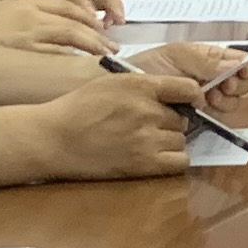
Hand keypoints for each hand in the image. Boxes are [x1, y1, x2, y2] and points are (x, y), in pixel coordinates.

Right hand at [0, 0, 111, 57]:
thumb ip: (25, 23)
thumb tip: (53, 43)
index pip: (68, 0)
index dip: (91, 13)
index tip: (106, 26)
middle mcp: (28, 10)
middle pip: (76, 14)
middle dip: (99, 29)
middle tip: (114, 46)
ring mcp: (26, 29)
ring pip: (73, 31)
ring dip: (95, 43)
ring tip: (107, 57)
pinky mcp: (21, 48)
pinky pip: (58, 52)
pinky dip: (76, 59)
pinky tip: (87, 69)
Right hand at [35, 66, 205, 178]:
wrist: (55, 138)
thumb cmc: (80, 107)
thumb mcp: (113, 83)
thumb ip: (145, 86)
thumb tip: (176, 95)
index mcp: (141, 86)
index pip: (188, 88)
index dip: (191, 96)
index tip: (187, 102)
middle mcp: (149, 111)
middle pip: (184, 118)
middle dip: (172, 122)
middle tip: (151, 126)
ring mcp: (148, 139)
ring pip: (182, 140)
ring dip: (170, 142)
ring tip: (147, 142)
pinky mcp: (144, 164)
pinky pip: (179, 161)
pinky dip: (173, 160)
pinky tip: (157, 156)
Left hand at [134, 39, 247, 139]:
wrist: (123, 90)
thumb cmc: (148, 67)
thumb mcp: (177, 57)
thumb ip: (207, 61)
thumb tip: (237, 66)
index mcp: (209, 58)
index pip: (241, 60)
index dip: (246, 66)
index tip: (240, 72)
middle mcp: (212, 77)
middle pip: (241, 82)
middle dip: (235, 85)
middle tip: (220, 87)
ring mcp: (207, 99)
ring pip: (233, 101)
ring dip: (226, 100)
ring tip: (209, 99)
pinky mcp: (200, 118)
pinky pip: (220, 117)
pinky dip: (217, 113)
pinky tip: (203, 110)